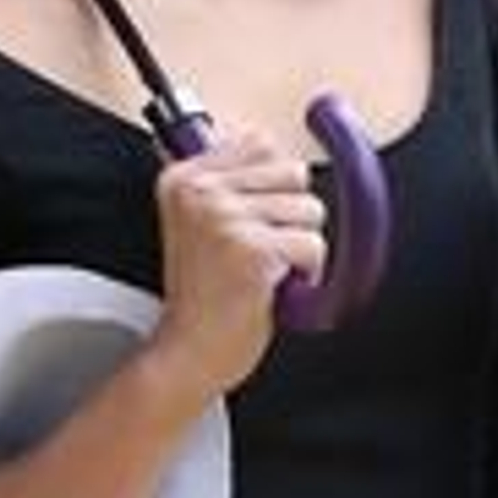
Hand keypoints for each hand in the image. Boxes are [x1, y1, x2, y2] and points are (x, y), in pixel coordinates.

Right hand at [151, 132, 327, 396]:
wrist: (187, 353)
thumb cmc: (201, 296)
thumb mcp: (197, 224)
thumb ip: (228, 182)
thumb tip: (269, 145)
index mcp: (183, 178)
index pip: (261, 144)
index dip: (273, 185)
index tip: (256, 216)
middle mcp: (200, 192)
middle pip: (292, 172)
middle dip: (290, 214)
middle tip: (258, 249)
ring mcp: (224, 218)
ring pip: (309, 209)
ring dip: (299, 246)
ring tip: (264, 270)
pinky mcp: (252, 250)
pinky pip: (313, 245)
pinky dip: (306, 272)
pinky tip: (274, 287)